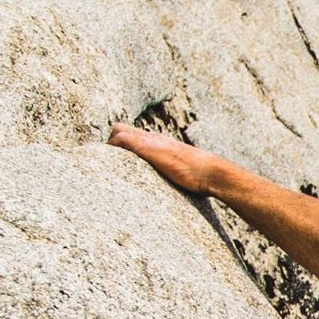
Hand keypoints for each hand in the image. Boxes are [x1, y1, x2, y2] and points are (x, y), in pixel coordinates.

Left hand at [107, 123, 230, 195]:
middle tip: (110, 164)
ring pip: (117, 131)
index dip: (122, 145)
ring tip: (108, 167)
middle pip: (120, 129)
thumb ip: (179, 174)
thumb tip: (185, 189)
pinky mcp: (147, 148)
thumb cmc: (204, 177)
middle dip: (111, 145)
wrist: (211, 172)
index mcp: (162, 142)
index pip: (134, 134)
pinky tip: (112, 165)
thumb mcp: (187, 172)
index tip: (118, 161)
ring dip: (110, 148)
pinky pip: (120, 140)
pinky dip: (112, 149)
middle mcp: (154, 138)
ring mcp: (150, 142)